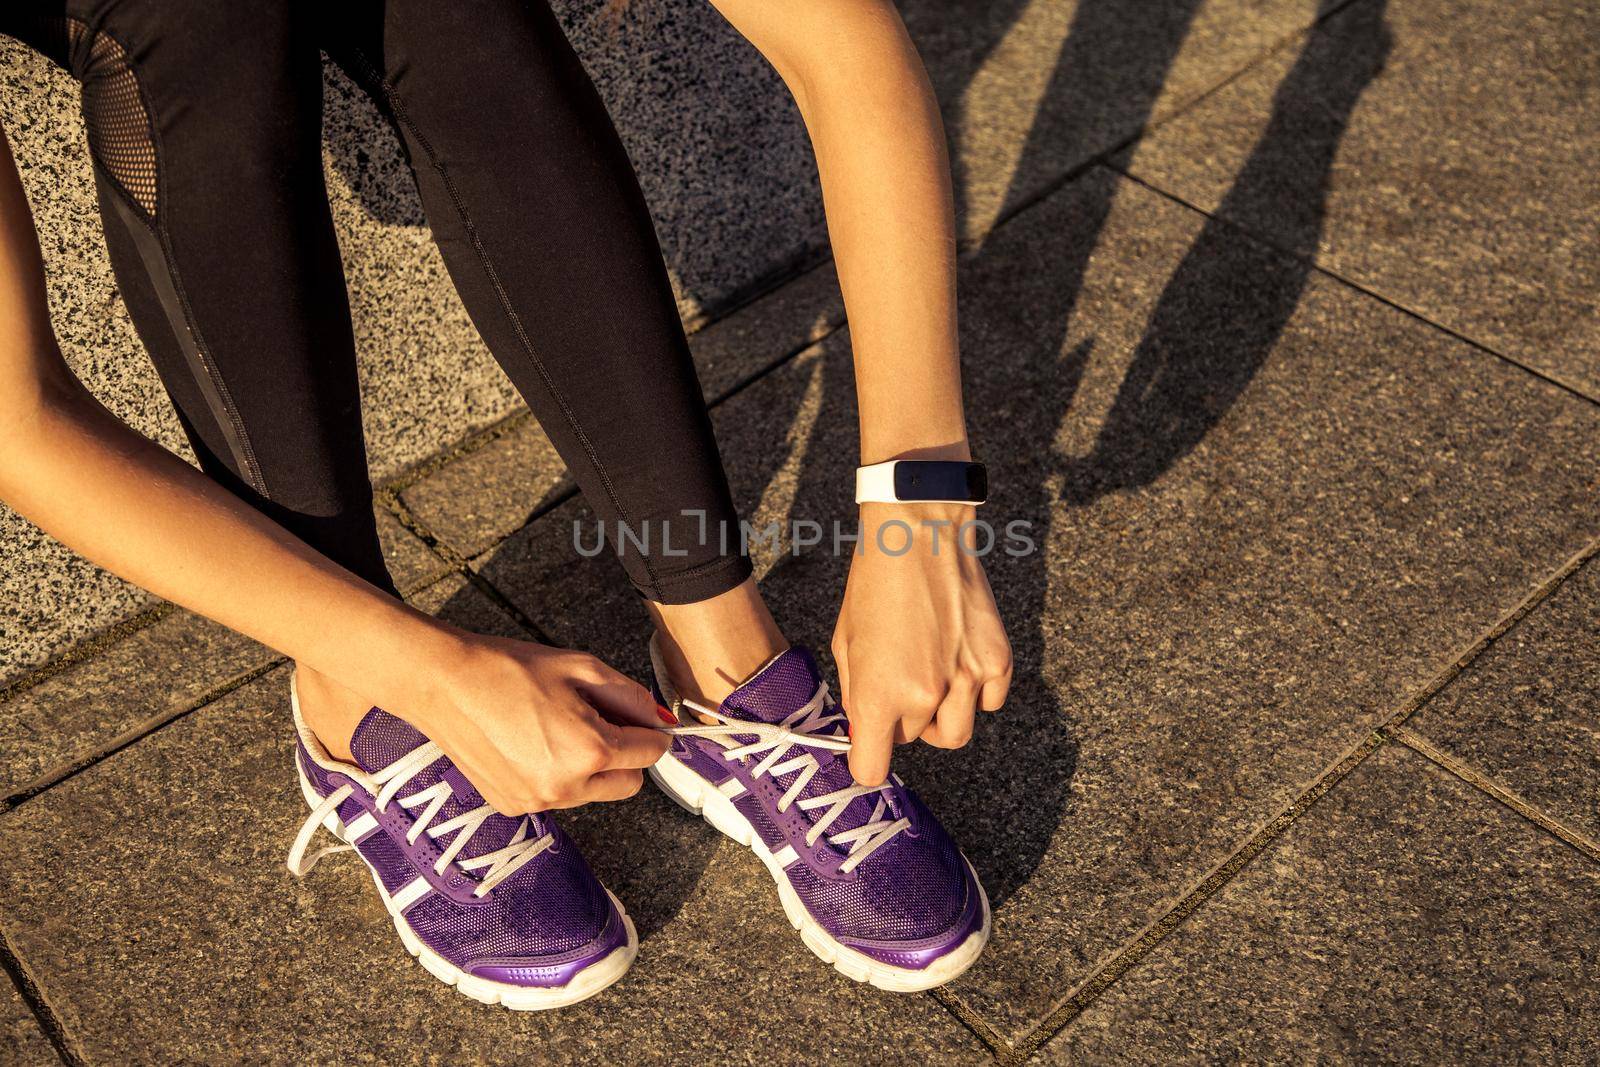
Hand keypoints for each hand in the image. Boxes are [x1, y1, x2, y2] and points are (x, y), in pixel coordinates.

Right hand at [415, 634, 670, 814]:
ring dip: (590, 767)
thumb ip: (630, 696)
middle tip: (598, 720)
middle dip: (624, 755)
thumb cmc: (510, 669)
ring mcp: (538, 802)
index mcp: (590, 751)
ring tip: (555, 727)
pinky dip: (556, 775)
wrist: (444, 684)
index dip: (651, 731)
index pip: (651, 753)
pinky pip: (557, 797)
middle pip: (629, 783)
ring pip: (593, 793)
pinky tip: (531, 743)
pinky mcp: (513, 806)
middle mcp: (566, 787)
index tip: (641, 719)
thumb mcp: (582, 668)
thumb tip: (659, 719)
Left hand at [832, 502, 1011, 785]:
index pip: (871, 768)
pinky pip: (989, 704)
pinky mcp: (998, 662)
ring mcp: (967, 681)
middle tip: (896, 684)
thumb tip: (864, 729)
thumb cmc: (874, 582)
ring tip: (930, 678)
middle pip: (912, 742)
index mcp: (877, 695)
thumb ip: (855, 695)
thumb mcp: (846, 642)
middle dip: (901, 723)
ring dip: (940, 716)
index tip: (867, 748)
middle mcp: (925, 696)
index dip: (866, 762)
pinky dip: (976, 694)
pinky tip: (960, 662)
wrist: (919, 534)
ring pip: (954, 733)